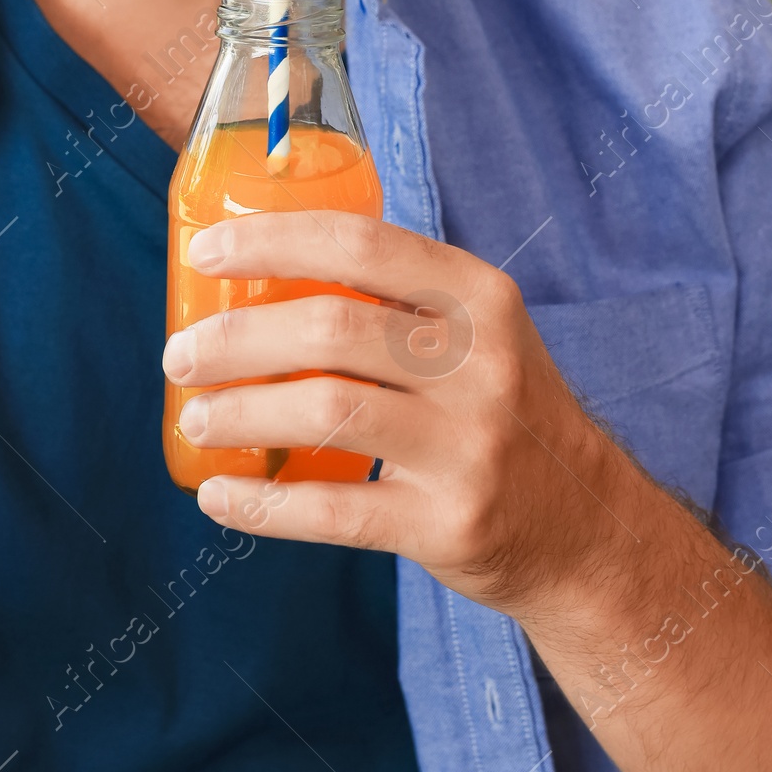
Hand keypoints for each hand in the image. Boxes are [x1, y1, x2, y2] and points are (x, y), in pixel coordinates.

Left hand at [161, 212, 641, 619]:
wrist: (590, 530)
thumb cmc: (505, 415)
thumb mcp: (480, 336)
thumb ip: (399, 301)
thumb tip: (263, 268)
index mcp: (480, 298)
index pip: (362, 245)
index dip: (271, 241)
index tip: (204, 253)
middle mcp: (480, 365)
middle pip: (330, 327)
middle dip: (234, 338)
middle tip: (181, 355)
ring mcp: (467, 447)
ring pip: (325, 409)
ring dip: (239, 412)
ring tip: (196, 419)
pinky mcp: (448, 523)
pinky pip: (333, 510)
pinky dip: (261, 505)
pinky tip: (219, 496)